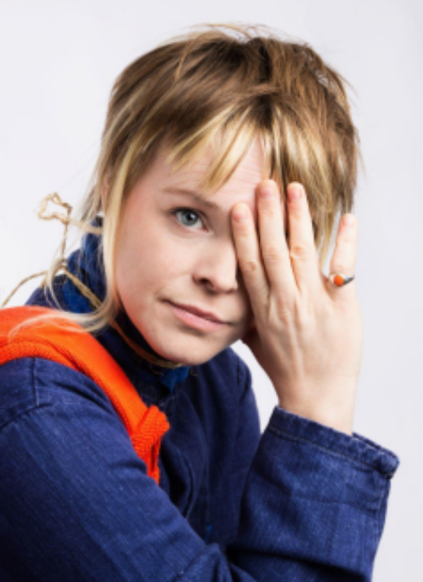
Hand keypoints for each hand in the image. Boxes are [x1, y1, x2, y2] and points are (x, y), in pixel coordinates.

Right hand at [232, 180, 361, 434]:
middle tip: (264, 185)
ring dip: (298, 220)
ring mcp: (314, 305)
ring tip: (294, 189)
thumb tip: (234, 294)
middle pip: (274, 252)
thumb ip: (247, 312)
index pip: (250, 265)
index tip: (239, 207)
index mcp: (264, 310)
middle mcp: (286, 303)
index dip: (243, 235)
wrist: (315, 396)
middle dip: (268, 216)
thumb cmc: (286, 368)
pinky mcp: (342, 309)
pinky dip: (346, 244)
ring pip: (302, 254)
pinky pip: (343, 271)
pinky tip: (348, 219)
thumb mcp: (257, 340)